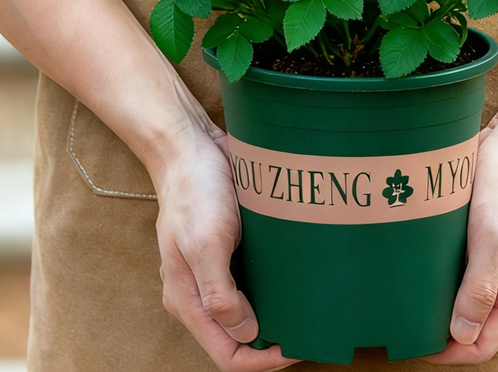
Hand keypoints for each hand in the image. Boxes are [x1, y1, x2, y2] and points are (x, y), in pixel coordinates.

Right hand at [153, 124, 299, 371]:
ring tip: (309, 307)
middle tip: (309, 328)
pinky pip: (253, 279)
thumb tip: (246, 333)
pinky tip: (297, 277)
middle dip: (271, 341)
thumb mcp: (204, 243)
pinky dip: (274, 285)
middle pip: (238, 336)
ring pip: (248, 309)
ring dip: (275, 313)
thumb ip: (219, 293)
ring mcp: (215, 269)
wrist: (191, 147)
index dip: (260, 361)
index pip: (225, 353)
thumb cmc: (194, 192)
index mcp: (188, 299)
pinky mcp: (230, 248)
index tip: (294, 347)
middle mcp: (201, 291)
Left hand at [423, 109, 497, 363]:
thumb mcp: (494, 234)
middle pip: (474, 325)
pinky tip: (417, 267)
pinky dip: (442, 276)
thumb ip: (482, 285)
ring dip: (440, 304)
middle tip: (401, 322)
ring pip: (467, 297)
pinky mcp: (485, 236)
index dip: (449, 353)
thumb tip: (463, 334)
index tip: (412, 344)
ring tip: (404, 298)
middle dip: (441, 332)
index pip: (483, 344)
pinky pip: (463, 269)